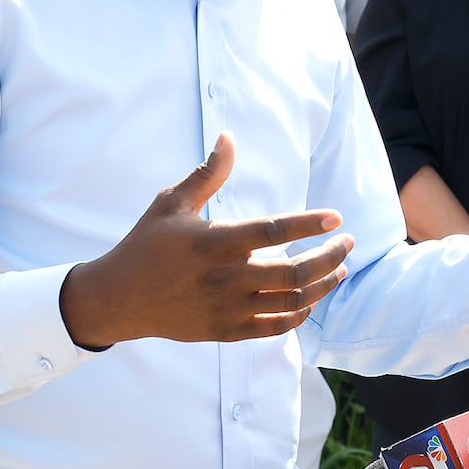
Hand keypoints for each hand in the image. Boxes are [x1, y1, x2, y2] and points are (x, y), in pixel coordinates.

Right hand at [60, 132, 352, 348]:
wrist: (120, 299)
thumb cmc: (147, 244)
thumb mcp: (171, 202)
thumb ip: (207, 173)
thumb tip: (228, 137)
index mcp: (214, 242)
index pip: (273, 232)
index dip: (309, 224)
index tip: (337, 217)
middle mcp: (225, 278)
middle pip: (295, 273)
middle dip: (330, 257)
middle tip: (348, 242)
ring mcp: (228, 309)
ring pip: (291, 303)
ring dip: (324, 286)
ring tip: (340, 269)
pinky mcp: (227, 331)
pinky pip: (275, 327)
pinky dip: (300, 314)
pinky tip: (312, 299)